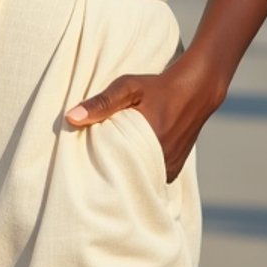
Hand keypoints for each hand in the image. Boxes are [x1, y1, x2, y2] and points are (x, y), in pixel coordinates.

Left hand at [64, 48, 226, 181]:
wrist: (196, 90)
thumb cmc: (158, 87)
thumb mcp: (128, 87)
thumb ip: (101, 102)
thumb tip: (70, 117)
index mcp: (149, 146)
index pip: (116, 171)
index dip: (99, 172)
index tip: (84, 171)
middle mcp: (162, 163)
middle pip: (128, 178)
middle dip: (112, 174)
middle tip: (92, 169)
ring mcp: (169, 169)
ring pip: (141, 179)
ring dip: (127, 173)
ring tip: (108, 167)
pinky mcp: (173, 170)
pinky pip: (151, 177)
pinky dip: (140, 172)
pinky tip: (128, 162)